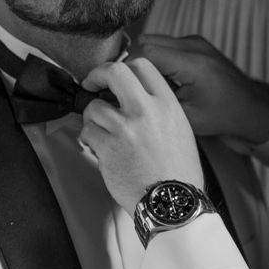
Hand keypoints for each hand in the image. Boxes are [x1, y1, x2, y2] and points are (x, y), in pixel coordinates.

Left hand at [78, 57, 206, 211]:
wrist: (173, 203)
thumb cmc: (178, 172)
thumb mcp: (181, 130)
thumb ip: (159, 108)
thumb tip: (135, 96)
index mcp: (167, 104)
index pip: (142, 65)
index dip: (123, 66)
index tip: (113, 78)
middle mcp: (146, 111)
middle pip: (114, 72)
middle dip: (97, 74)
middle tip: (92, 83)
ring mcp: (125, 129)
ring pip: (94, 107)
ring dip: (93, 118)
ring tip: (103, 133)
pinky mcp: (108, 148)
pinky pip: (87, 132)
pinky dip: (90, 139)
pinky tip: (101, 149)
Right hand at [134, 34, 268, 145]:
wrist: (250, 107)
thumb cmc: (222, 116)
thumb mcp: (186, 116)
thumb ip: (155, 102)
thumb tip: (124, 98)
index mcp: (193, 64)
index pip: (145, 54)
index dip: (124, 69)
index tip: (113, 86)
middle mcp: (194, 46)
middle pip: (146, 43)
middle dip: (131, 65)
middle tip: (125, 87)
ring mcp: (195, 42)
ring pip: (154, 41)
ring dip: (143, 61)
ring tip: (142, 85)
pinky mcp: (195, 43)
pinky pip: (166, 45)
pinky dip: (157, 59)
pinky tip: (159, 80)